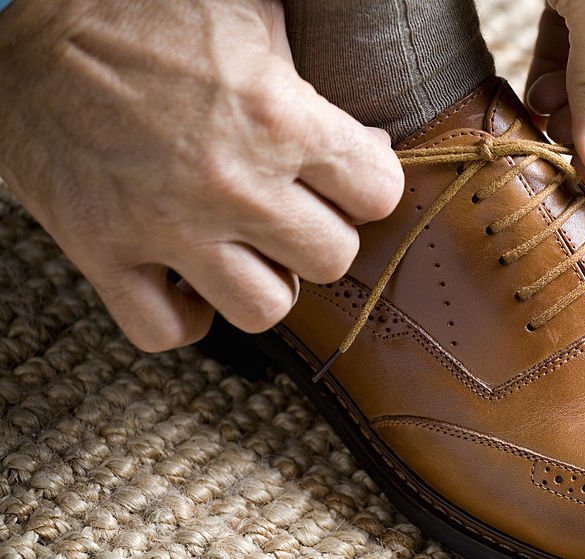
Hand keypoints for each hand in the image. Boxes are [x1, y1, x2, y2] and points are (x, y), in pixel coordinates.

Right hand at [0, 0, 402, 351]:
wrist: (27, 18)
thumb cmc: (146, 11)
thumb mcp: (252, 17)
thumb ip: (319, 85)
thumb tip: (371, 143)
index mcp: (278, 118)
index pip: (378, 194)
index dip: (367, 185)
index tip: (346, 177)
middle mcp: (231, 184)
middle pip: (330, 259)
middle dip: (322, 234)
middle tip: (296, 211)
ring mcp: (164, 227)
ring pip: (264, 309)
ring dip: (265, 282)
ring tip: (247, 249)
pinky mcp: (102, 252)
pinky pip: (165, 330)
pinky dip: (185, 317)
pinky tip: (189, 281)